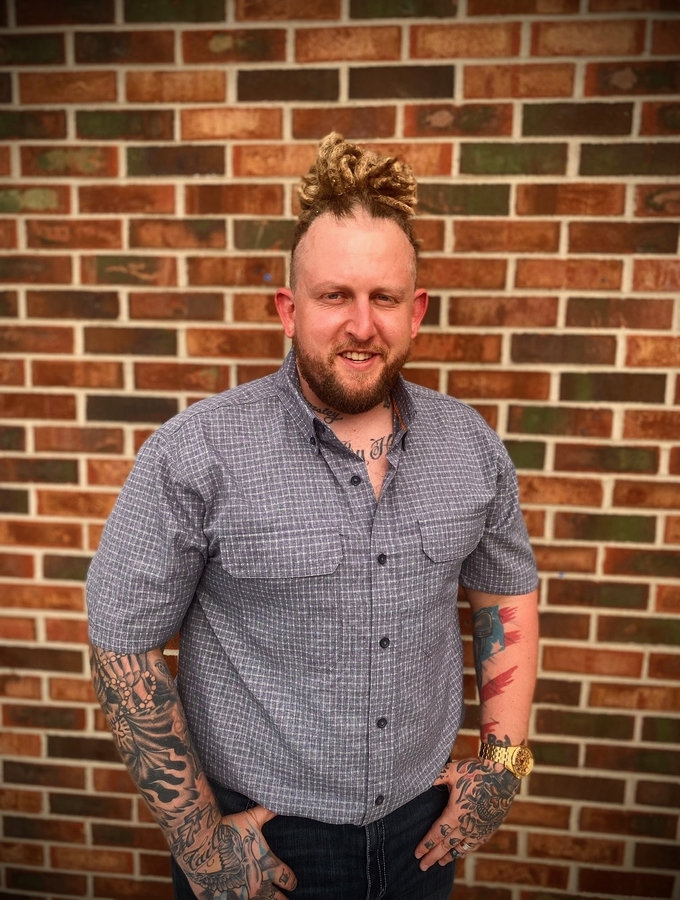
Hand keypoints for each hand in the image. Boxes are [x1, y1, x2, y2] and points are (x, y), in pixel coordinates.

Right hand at [181, 805, 295, 899]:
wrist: (201, 843)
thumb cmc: (227, 829)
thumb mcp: (251, 818)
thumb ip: (267, 813)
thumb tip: (281, 803)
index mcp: (267, 866)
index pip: (287, 878)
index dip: (291, 881)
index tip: (293, 883)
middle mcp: (256, 885)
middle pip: (277, 899)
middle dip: (282, 899)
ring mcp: (240, 896)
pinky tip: (239, 899)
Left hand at [414, 758, 519, 870]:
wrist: (504, 773)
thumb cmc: (476, 770)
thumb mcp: (452, 770)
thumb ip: (435, 777)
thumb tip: (418, 778)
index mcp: (455, 813)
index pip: (437, 834)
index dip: (426, 844)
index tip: (417, 853)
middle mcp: (467, 825)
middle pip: (446, 845)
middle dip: (433, 856)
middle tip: (422, 866)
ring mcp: (479, 828)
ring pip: (461, 847)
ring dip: (449, 856)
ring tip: (440, 863)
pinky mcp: (489, 827)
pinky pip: (475, 844)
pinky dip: (466, 850)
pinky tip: (462, 853)